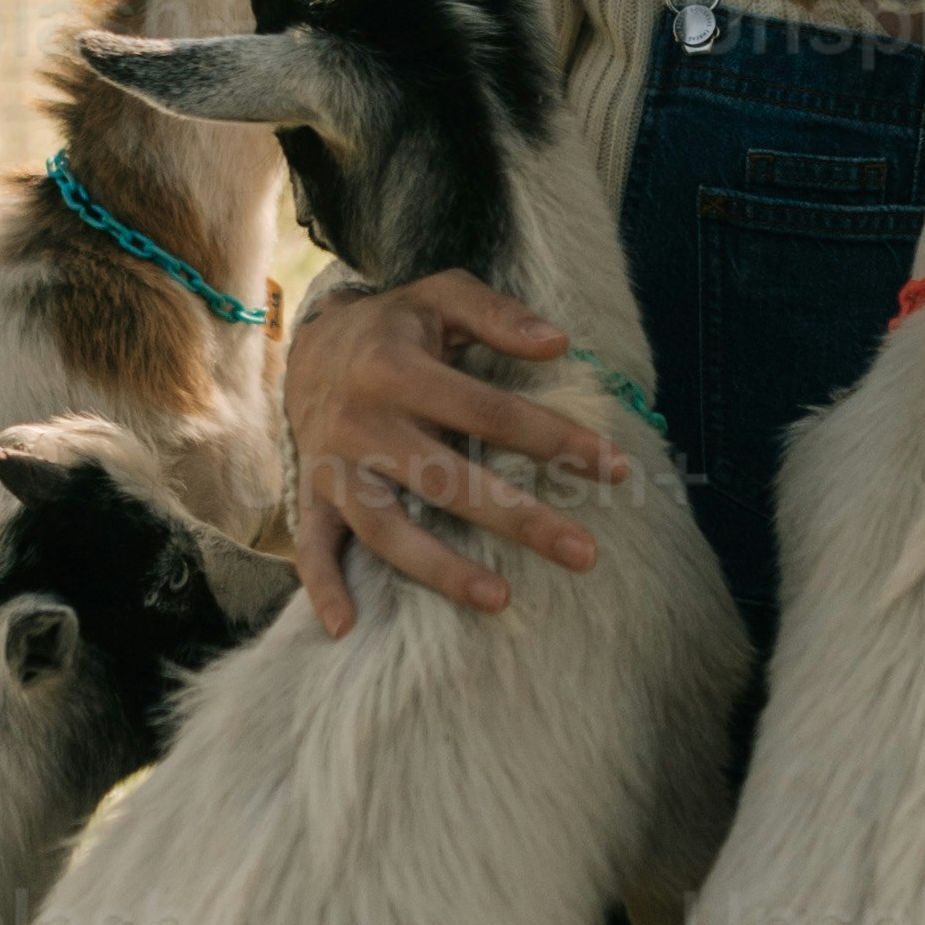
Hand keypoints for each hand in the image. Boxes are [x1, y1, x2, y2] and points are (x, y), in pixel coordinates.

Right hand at [283, 274, 624, 637]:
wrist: (309, 346)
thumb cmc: (396, 326)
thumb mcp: (440, 296)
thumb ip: (497, 314)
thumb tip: (560, 343)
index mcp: (398, 367)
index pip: (491, 411)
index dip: (555, 439)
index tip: (615, 468)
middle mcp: (364, 421)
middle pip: (448, 479)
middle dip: (520, 519)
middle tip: (584, 553)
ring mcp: (334, 465)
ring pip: (387, 526)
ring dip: (440, 568)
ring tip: (500, 599)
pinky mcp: (313, 495)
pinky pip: (313, 547)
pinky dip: (323, 587)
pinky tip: (347, 628)